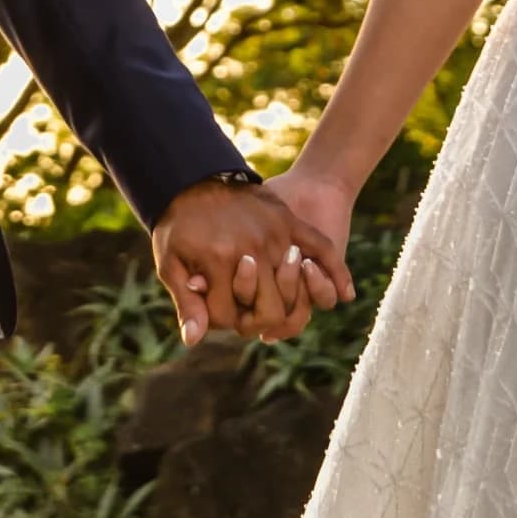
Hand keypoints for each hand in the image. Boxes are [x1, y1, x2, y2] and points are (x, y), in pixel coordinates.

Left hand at [153, 179, 352, 346]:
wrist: (193, 176)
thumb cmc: (179, 223)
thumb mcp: (170, 262)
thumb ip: (186, 302)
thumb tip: (195, 341)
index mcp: (220, 263)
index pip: (234, 318)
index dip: (225, 322)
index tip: (217, 313)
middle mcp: (252, 252)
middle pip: (271, 310)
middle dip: (258, 318)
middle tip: (247, 310)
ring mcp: (274, 235)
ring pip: (297, 288)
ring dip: (293, 301)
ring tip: (277, 300)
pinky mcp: (289, 221)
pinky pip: (322, 249)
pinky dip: (337, 273)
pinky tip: (346, 294)